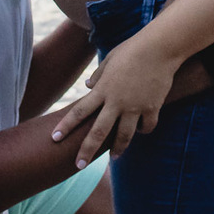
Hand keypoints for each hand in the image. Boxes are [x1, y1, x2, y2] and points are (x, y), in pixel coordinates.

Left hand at [51, 32, 180, 166]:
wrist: (160, 47)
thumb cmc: (133, 49)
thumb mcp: (110, 59)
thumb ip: (98, 76)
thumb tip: (88, 86)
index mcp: (103, 89)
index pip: (79, 111)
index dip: (65, 126)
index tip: (53, 138)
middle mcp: (117, 101)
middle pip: (98, 132)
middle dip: (86, 151)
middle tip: (78, 166)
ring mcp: (135, 107)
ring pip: (124, 136)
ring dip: (118, 149)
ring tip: (114, 156)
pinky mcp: (152, 108)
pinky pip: (146, 127)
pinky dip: (143, 130)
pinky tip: (141, 130)